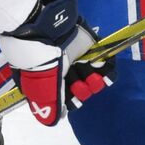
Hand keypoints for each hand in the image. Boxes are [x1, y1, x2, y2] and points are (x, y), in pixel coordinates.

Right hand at [0, 0, 115, 125]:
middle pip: (82, 91)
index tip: (72, 100)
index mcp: (47, 80)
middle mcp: (63, 71)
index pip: (65, 99)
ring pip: (94, 81)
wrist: (41, 25)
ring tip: (89, 75)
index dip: (71, 102)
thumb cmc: (36, 57)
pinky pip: (106, 64)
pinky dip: (108, 70)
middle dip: (82, 91)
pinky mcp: (90, 47)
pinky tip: (103, 68)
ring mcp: (77, 59)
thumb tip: (57, 120)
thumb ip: (49, 104)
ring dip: (94, 82)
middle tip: (77, 84)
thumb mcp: (38, 85)